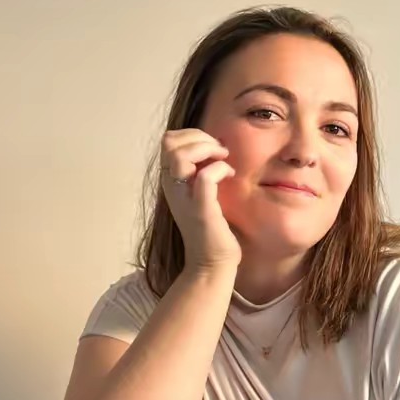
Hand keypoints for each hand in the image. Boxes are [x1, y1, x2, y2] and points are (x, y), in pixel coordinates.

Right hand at [159, 128, 241, 271]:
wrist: (212, 263)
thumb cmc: (212, 229)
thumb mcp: (201, 193)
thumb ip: (200, 172)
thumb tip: (215, 147)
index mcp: (171, 181)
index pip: (168, 140)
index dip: (192, 136)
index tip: (213, 149)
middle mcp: (172, 187)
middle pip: (169, 142)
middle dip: (199, 137)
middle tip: (220, 151)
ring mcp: (184, 198)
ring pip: (180, 155)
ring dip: (207, 149)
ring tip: (223, 159)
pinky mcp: (201, 209)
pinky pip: (206, 177)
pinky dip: (220, 169)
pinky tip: (230, 175)